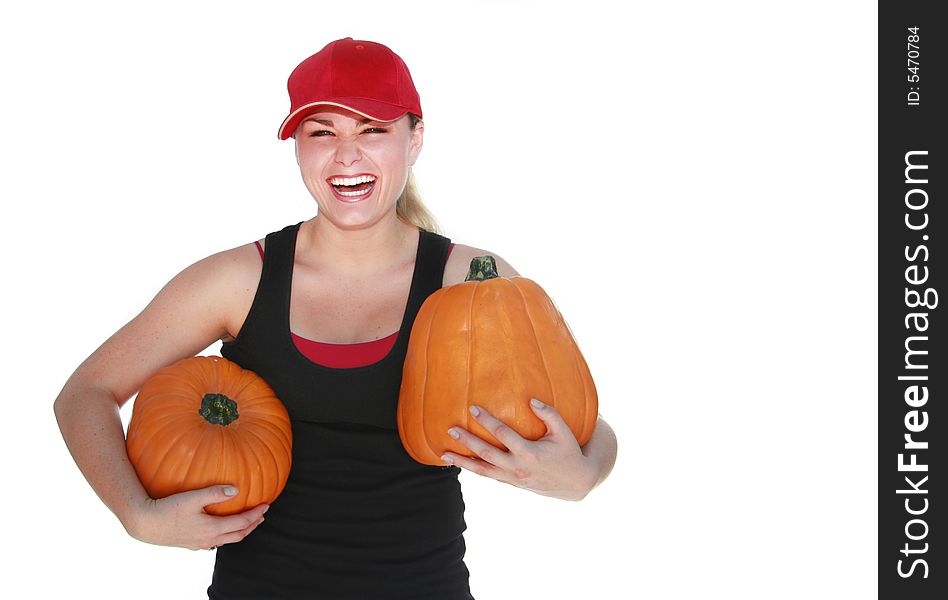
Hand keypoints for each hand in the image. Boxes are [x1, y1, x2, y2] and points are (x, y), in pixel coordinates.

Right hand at [126, 485, 268, 550]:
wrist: (144, 524)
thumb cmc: (167, 509)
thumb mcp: (192, 497)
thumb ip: (214, 492)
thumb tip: (236, 490)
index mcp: (212, 528)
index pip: (242, 523)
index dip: (256, 514)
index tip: (267, 505)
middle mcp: (208, 539)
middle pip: (238, 535)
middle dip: (252, 525)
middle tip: (262, 515)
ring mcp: (199, 544)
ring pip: (227, 540)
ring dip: (240, 531)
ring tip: (248, 521)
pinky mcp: (190, 544)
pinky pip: (214, 541)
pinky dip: (225, 534)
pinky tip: (222, 528)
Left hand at [441, 399, 596, 501]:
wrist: (575, 483)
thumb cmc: (569, 452)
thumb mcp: (564, 432)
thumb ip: (549, 414)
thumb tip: (531, 400)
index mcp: (530, 454)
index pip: (503, 435)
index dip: (487, 421)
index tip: (473, 408)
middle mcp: (518, 468)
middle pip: (487, 453)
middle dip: (468, 441)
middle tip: (451, 429)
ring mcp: (513, 478)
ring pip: (482, 470)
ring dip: (463, 462)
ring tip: (444, 454)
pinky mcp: (511, 483)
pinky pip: (488, 476)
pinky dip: (474, 470)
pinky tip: (460, 463)